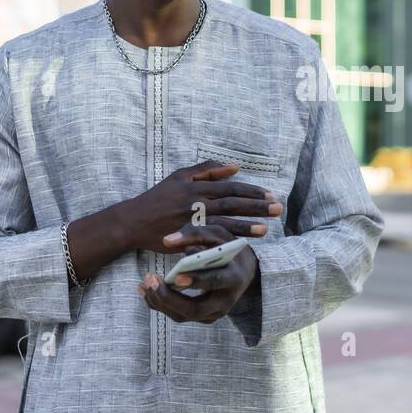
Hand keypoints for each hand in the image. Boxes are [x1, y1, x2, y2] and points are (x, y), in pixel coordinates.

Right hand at [123, 161, 282, 253]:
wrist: (133, 221)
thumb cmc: (158, 197)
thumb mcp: (180, 176)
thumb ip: (207, 169)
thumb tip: (234, 167)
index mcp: (198, 186)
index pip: (231, 187)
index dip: (252, 191)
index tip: (270, 195)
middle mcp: (196, 202)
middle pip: (232, 203)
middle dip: (256, 206)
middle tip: (277, 209)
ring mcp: (191, 220)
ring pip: (223, 222)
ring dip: (245, 226)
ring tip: (265, 229)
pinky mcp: (185, 237)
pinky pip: (208, 239)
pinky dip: (224, 242)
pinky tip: (239, 246)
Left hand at [138, 224, 259, 323]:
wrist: (243, 269)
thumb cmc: (227, 247)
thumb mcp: (217, 233)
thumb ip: (194, 233)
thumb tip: (167, 240)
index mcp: (233, 277)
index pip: (215, 282)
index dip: (196, 280)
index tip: (176, 277)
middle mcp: (225, 301)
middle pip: (195, 309)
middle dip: (169, 298)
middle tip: (151, 280)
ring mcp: (214, 312)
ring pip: (183, 316)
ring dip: (160, 301)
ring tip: (145, 282)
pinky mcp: (202, 316)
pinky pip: (178, 315)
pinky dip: (159, 304)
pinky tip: (145, 290)